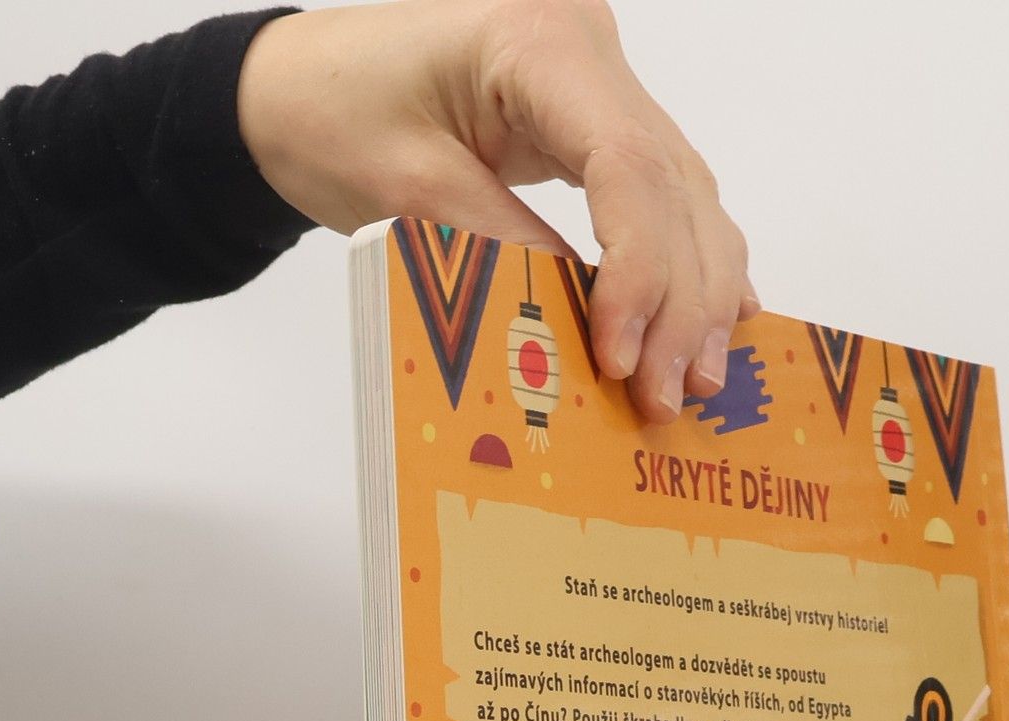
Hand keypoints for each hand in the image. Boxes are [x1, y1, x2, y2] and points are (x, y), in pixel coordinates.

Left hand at [237, 0, 755, 421]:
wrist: (294, 87)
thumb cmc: (331, 117)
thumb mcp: (409, 193)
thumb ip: (506, 253)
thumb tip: (594, 338)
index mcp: (537, 39)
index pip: (627, 165)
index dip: (640, 273)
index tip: (622, 360)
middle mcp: (588, 49)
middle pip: (673, 186)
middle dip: (681, 301)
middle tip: (672, 394)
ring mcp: (602, 83)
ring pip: (688, 196)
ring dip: (700, 293)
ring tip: (697, 379)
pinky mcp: (600, 122)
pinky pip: (669, 197)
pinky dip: (690, 265)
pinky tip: (714, 323)